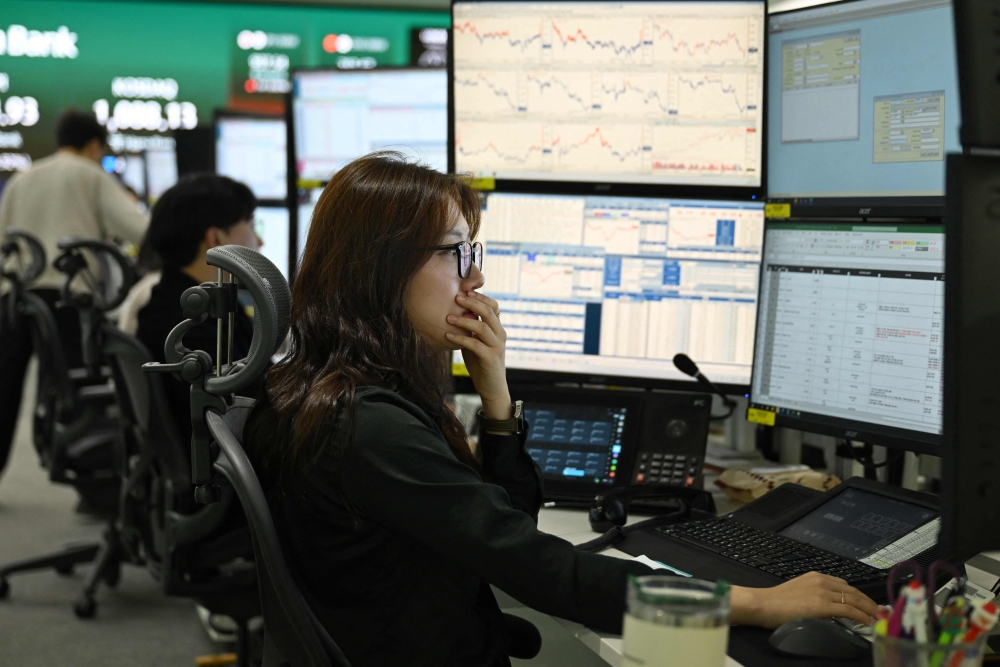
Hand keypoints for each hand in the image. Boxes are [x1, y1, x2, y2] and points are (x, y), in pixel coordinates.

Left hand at [445, 290, 510, 418]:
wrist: (492, 388)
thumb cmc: (481, 364)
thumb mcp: (476, 343)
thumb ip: (470, 330)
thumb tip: (453, 314)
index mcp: (498, 329)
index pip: (494, 306)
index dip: (481, 297)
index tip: (466, 291)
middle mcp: (500, 335)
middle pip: (489, 312)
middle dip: (472, 303)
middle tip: (456, 297)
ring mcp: (497, 346)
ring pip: (482, 327)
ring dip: (463, 321)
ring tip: (448, 317)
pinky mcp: (490, 358)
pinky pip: (474, 344)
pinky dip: (460, 338)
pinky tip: (448, 335)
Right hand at [730, 572, 878, 628]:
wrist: (764, 604)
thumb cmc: (775, 602)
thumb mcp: (798, 593)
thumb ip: (814, 596)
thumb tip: (828, 608)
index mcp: (816, 577)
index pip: (844, 585)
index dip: (859, 595)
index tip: (867, 604)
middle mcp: (822, 581)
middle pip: (853, 591)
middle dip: (869, 602)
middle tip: (879, 611)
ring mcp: (823, 592)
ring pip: (854, 599)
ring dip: (869, 609)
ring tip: (878, 617)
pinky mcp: (823, 604)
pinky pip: (849, 609)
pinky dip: (861, 616)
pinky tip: (868, 621)